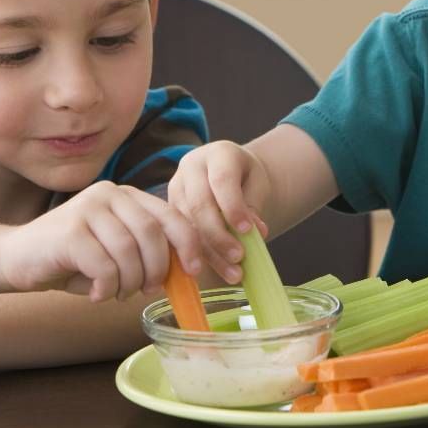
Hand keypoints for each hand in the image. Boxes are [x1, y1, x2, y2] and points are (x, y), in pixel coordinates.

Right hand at [0, 181, 202, 302]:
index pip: (170, 215)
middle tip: (144, 290)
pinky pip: (105, 266)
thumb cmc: (73, 259)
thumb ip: (146, 252)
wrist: (17, 257)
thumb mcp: (116, 251)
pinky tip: (98, 293)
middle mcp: (108, 194)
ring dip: (128, 283)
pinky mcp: (69, 231)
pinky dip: (107, 288)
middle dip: (156, 270)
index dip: (188, 244)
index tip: (195, 271)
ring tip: (116, 292)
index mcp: (126, 196)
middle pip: (152, 235)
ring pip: (129, 253)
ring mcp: (87, 209)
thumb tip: (185, 271)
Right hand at [167, 140, 269, 283]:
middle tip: (239, 257)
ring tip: (234, 273)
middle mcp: (191, 167)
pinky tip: (217, 271)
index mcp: (217, 154)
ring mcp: (176, 187)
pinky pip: (181, 235)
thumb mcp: (258, 185)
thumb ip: (254, 206)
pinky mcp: (169, 209)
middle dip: (219, 235)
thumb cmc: (247, 179)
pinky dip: (201, 256)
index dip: (233, 207)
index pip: (222, 180)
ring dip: (211, 252)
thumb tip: (255, 233)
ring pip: (188, 224)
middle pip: (200, 204)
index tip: (248, 231)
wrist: (231, 174)